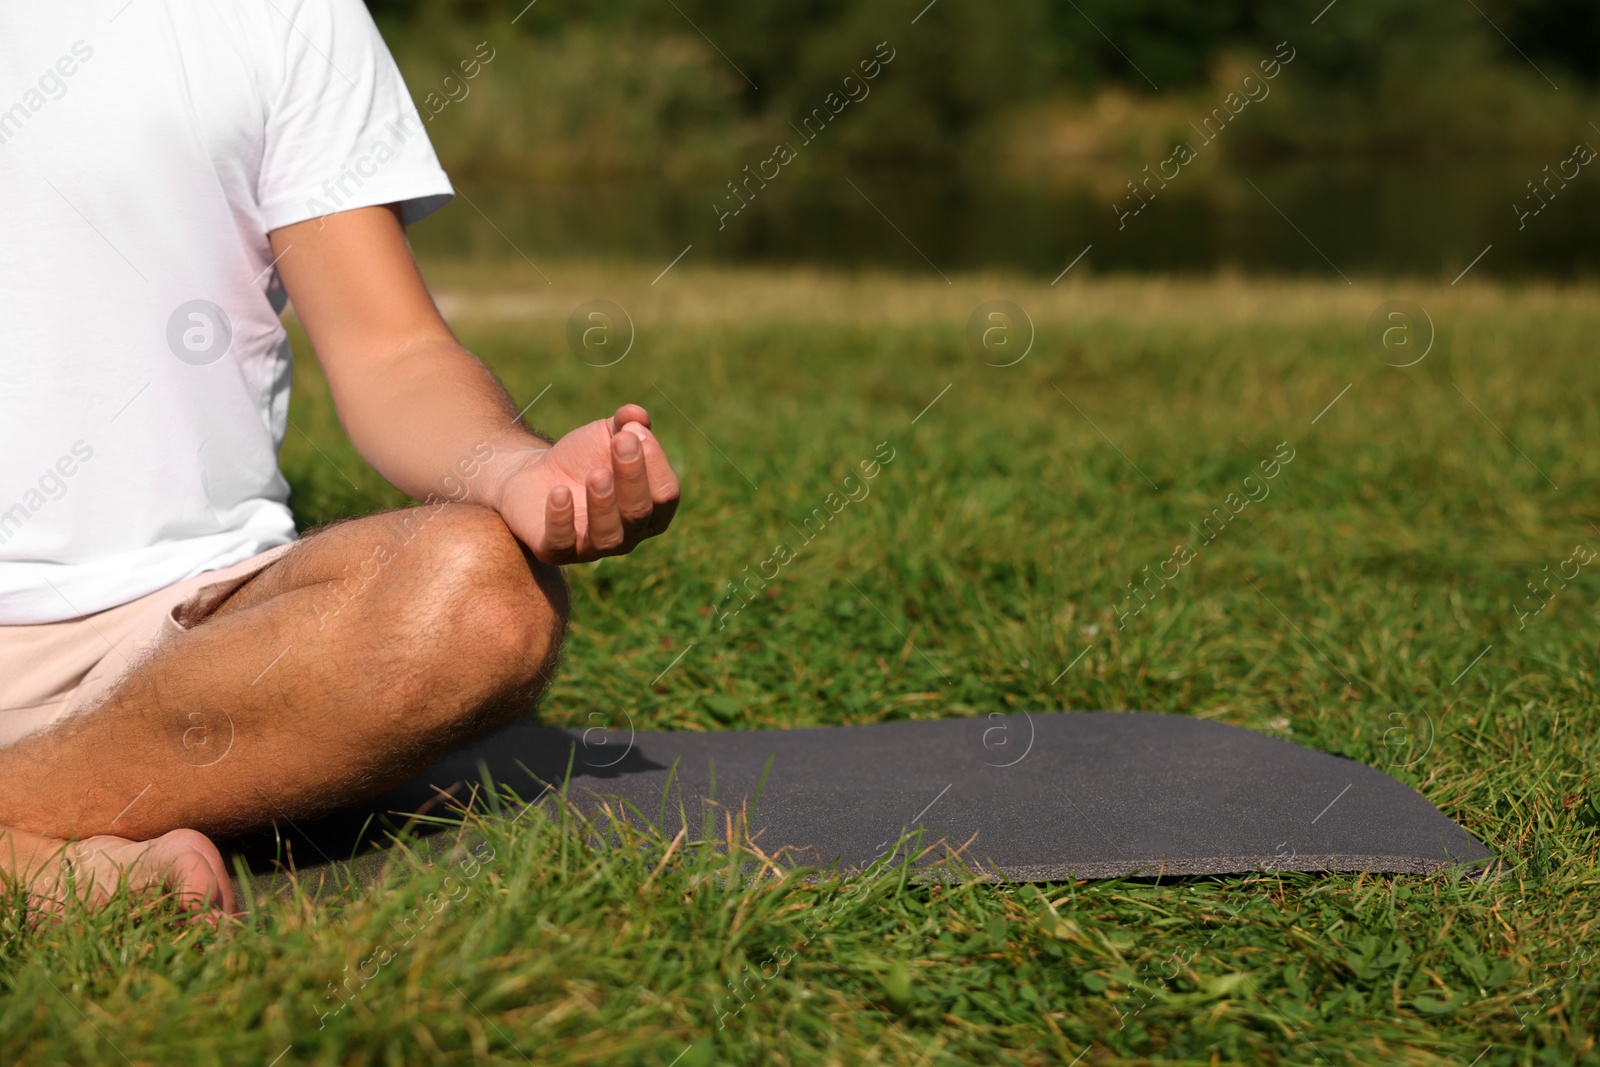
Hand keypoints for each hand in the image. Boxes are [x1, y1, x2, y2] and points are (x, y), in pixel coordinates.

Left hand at [493, 404, 679, 563]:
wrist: (533, 474)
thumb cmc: (581, 458)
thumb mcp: (605, 434)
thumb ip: (626, 422)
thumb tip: (637, 415)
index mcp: (651, 509)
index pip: (666, 494)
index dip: (655, 462)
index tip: (633, 431)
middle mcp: (629, 535)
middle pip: (641, 513)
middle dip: (633, 476)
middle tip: (620, 441)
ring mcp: (593, 547)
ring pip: (608, 536)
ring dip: (604, 504)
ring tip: (596, 473)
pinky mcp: (556, 550)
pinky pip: (562, 542)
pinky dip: (561, 519)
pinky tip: (558, 492)